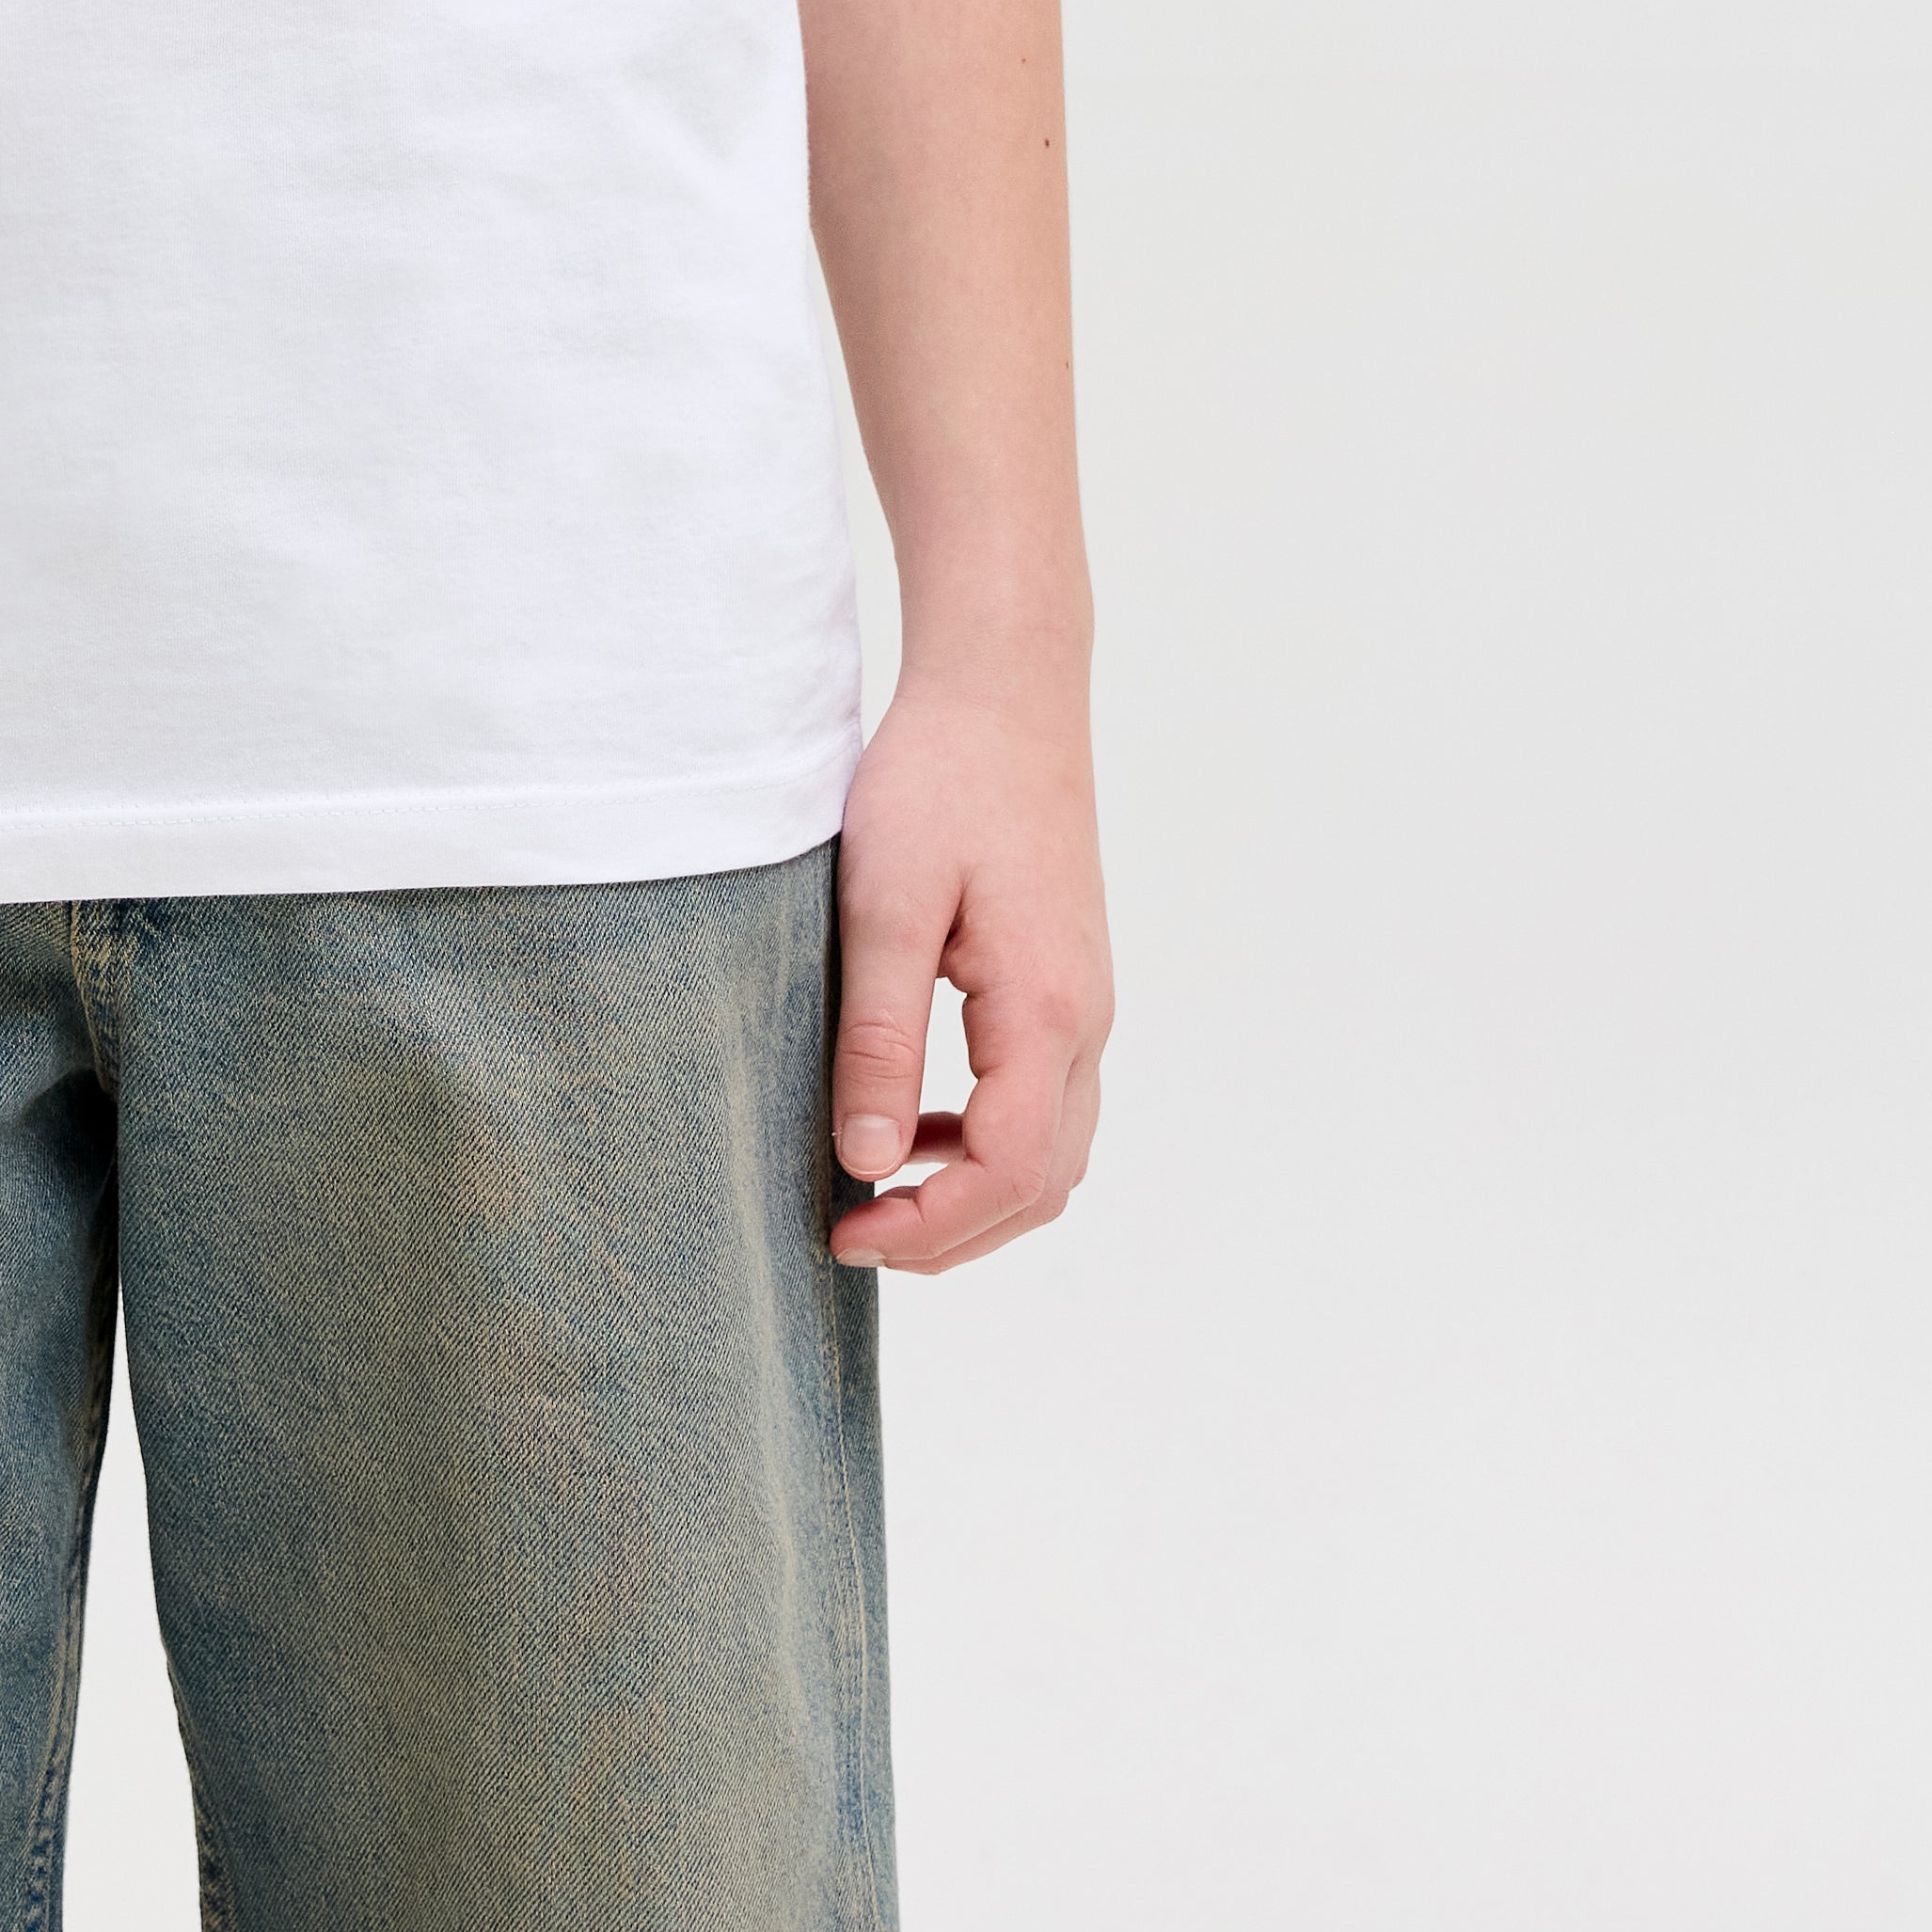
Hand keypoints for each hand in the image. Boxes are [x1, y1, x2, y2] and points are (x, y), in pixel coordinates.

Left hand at [828, 672, 1109, 1273]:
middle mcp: (1085, 1021)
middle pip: (1042, 1182)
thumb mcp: (885, 906)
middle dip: (953, 1233)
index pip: (1005, 1173)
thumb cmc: (938, 782)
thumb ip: (880, 1040)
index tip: (844, 1233)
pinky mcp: (1068, 984)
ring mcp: (1086, 1004)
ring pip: (1054, 1151)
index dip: (928, 1227)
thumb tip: (867, 1164)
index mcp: (1044, 1010)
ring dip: (974, 1194)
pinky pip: (1045, 1101)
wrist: (1005, 694)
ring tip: (878, 1194)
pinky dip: (988, 1142)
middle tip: (854, 1237)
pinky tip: (917, 1122)